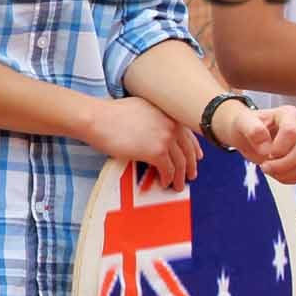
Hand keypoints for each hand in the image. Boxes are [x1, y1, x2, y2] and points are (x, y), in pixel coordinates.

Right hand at [84, 97, 198, 189]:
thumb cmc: (111, 114)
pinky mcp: (156, 152)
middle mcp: (171, 123)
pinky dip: (167, 179)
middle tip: (191, 175)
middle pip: (188, 149)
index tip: (197, 156)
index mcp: (168, 112)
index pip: (188, 133)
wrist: (98, 118)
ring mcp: (165, 137)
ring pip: (180, 163)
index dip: (194, 147)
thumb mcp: (141, 109)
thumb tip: (158, 135)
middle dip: (190, 165)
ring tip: (178, 186)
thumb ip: (155, 119)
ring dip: (180, 177)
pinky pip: (167, 171)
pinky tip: (164, 183)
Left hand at [215, 101, 295, 185]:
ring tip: (268, 168)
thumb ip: (253, 129)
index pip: (292, 132)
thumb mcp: (242, 122)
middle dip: (282, 164)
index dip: (278, 147)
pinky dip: (288, 178)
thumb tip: (265, 146)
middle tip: (264, 166)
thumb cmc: (247, 125)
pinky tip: (275, 172)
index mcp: (289, 114)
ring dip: (283, 173)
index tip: (264, 152)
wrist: (248, 135)